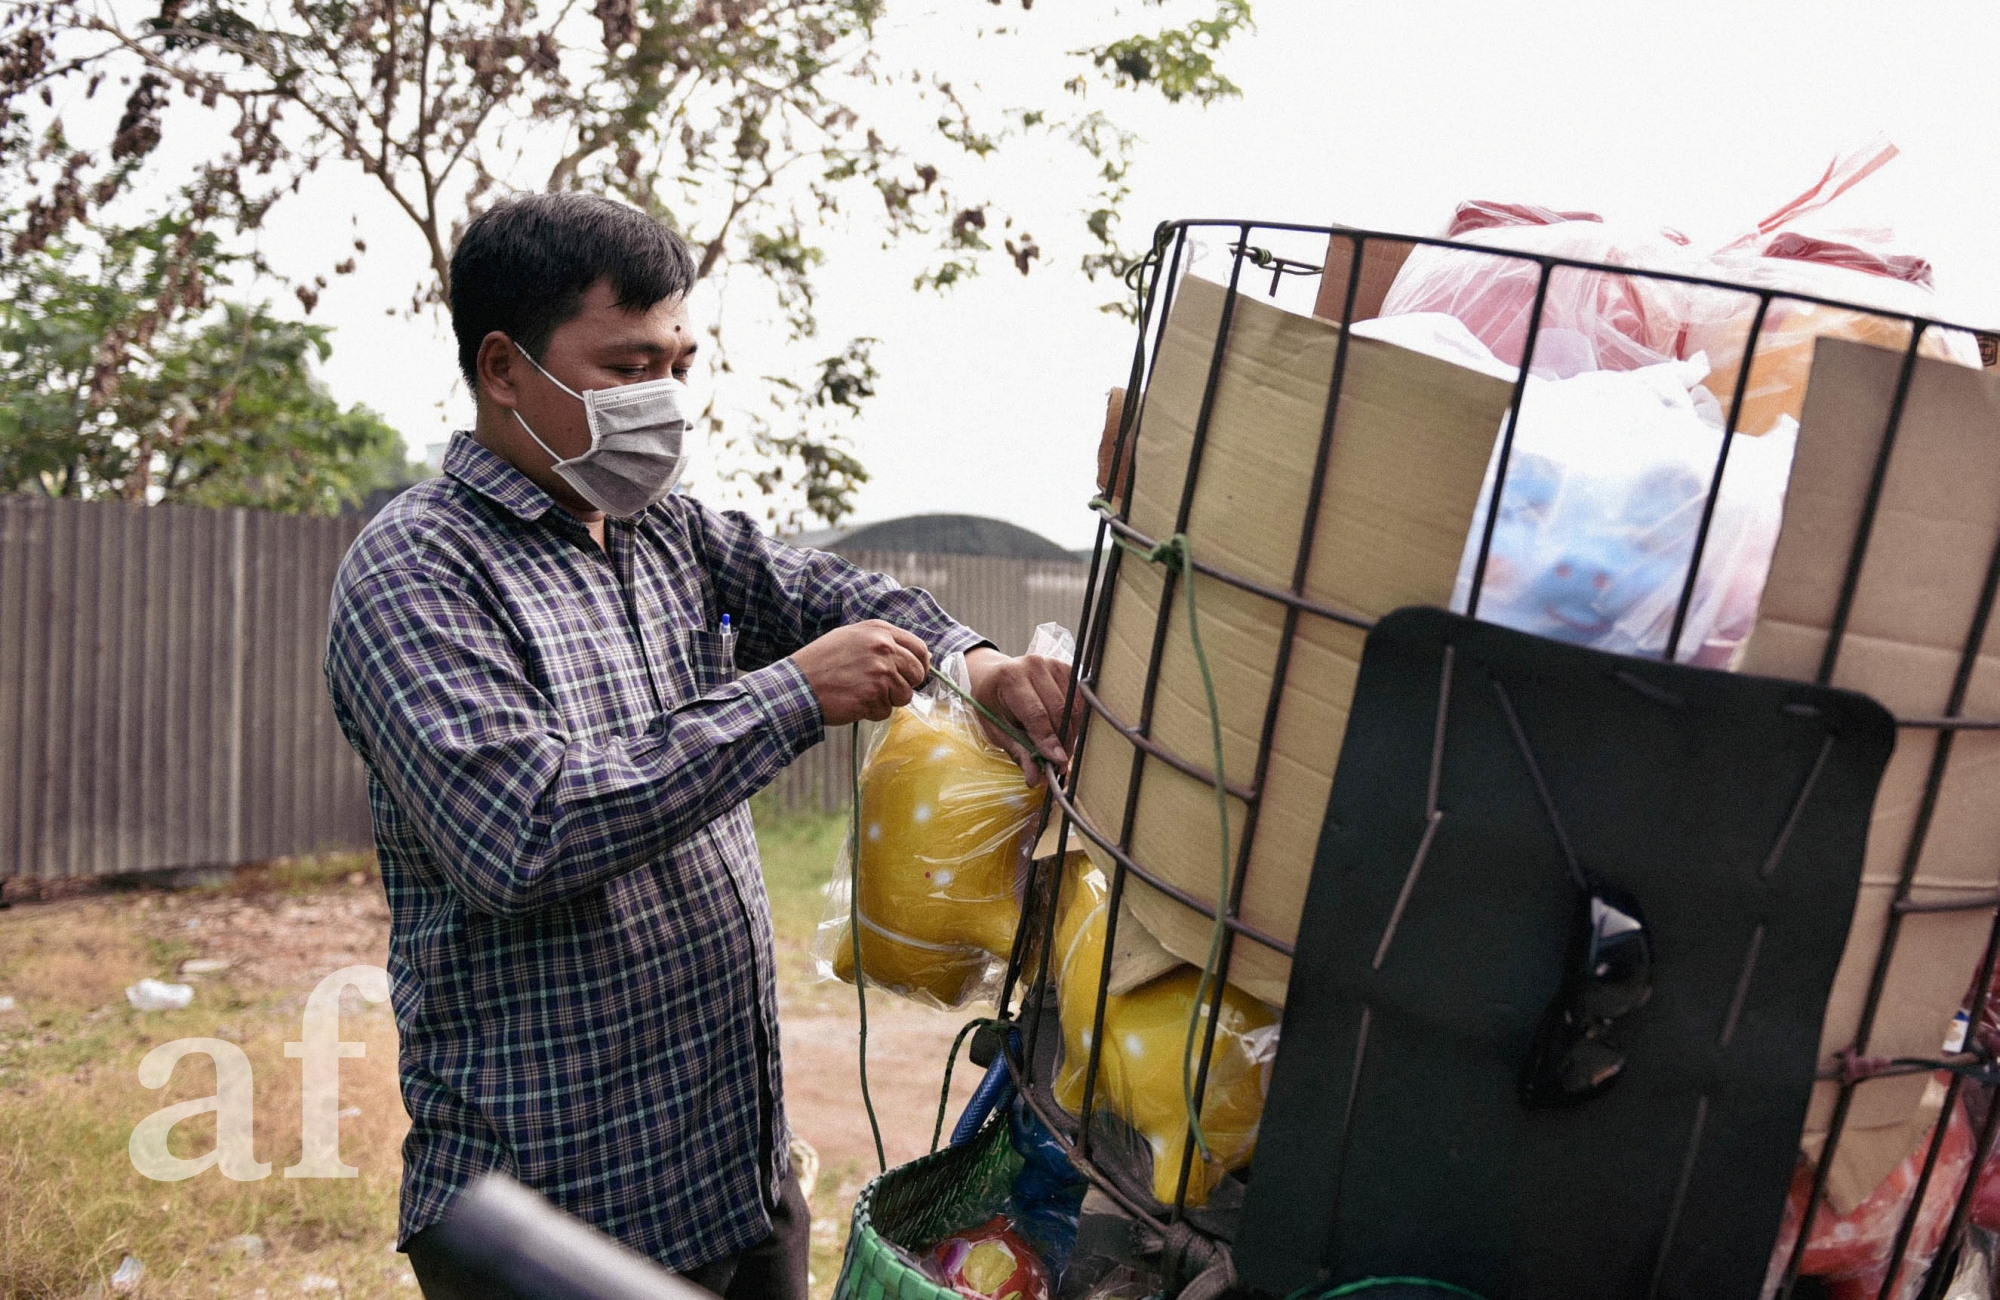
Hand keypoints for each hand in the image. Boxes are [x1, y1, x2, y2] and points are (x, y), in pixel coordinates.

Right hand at [792, 620, 930, 725]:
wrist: (798, 684)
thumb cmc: (822, 662)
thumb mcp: (852, 637)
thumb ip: (883, 643)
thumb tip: (916, 658)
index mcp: (880, 631)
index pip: (919, 648)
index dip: (920, 665)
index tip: (914, 676)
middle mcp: (884, 648)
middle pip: (916, 674)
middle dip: (905, 685)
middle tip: (884, 690)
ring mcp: (880, 672)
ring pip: (903, 696)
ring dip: (886, 701)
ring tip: (862, 694)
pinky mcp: (873, 696)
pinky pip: (885, 711)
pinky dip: (871, 712)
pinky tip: (853, 702)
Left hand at [965, 647, 1074, 785]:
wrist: (994, 675)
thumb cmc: (992, 703)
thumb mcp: (996, 728)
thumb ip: (1017, 751)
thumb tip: (1035, 778)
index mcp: (1009, 678)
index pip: (1036, 714)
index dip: (1049, 740)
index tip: (1058, 761)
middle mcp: (1033, 665)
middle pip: (1059, 709)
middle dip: (1063, 741)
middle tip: (1061, 764)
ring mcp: (1052, 663)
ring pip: (1073, 706)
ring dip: (1071, 732)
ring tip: (1061, 748)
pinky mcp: (1066, 667)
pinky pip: (1079, 699)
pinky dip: (1075, 719)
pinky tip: (1065, 730)